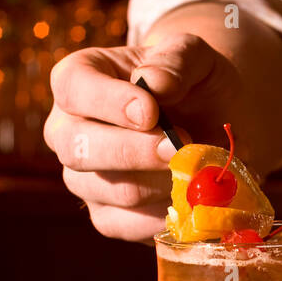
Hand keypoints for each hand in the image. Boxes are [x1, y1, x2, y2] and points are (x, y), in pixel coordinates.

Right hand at [44, 33, 246, 240]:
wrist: (213, 120)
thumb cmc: (192, 81)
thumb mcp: (193, 55)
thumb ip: (175, 60)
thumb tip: (154, 82)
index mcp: (78, 79)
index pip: (74, 89)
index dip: (108, 102)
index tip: (151, 113)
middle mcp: (68, 130)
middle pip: (78, 148)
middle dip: (134, 151)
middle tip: (179, 148)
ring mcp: (82, 176)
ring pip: (110, 191)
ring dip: (160, 183)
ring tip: (195, 168)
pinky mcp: (106, 215)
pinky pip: (124, 225)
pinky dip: (163, 216)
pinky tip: (189, 198)